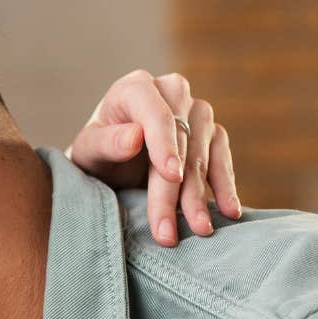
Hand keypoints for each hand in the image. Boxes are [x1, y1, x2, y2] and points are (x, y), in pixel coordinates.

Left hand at [67, 69, 241, 246]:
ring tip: (199, 230)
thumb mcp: (88, 151)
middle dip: (177, 187)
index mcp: (135, 88)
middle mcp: (171, 92)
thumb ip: (106, 143)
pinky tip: (229, 212)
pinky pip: (222, 159)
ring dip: (200, 195)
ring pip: (203, 152)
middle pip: (182, 138)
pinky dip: (225, 187)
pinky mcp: (211, 134)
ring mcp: (195, 112)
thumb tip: (135, 137)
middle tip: (168, 229)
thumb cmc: (95, 155)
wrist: (109, 164)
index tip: (171, 176)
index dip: (164, 144)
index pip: (156, 113)